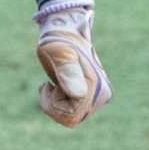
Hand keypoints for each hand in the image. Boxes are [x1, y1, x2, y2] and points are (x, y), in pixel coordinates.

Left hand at [34, 0, 112, 126]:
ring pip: (69, 119)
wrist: (64, 30)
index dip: (53, 104)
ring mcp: (97, 97)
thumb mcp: (57, 51)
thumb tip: (78, 94)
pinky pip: (70, 115)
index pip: (70, 115)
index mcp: (95, 86)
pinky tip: (56, 87)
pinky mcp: (90, 98)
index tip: (47, 84)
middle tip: (49, 84)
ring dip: (55, 104)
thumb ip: (67, 70)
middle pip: (70, 119)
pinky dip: (57, 104)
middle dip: (53, 105)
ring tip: (53, 84)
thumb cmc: (58, 38)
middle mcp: (101, 94)